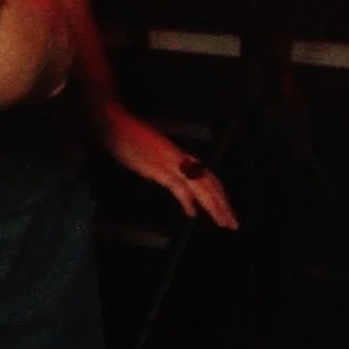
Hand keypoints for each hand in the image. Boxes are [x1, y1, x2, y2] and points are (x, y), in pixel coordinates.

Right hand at [94, 105, 236, 227]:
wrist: (115, 124)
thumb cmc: (130, 136)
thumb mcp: (154, 152)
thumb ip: (166, 164)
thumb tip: (175, 179)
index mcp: (182, 156)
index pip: (209, 177)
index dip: (221, 194)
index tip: (228, 209)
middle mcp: (181, 159)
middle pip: (210, 184)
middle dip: (224, 205)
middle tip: (233, 224)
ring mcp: (171, 164)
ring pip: (200, 187)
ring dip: (213, 206)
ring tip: (222, 222)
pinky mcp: (158, 169)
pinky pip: (178, 187)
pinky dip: (187, 201)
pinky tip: (192, 214)